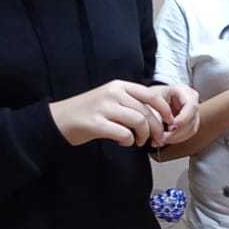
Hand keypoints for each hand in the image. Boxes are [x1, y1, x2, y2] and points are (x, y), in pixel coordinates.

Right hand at [50, 80, 175, 147]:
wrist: (58, 119)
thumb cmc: (87, 112)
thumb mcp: (110, 99)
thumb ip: (130, 103)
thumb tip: (155, 117)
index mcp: (119, 86)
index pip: (151, 95)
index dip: (164, 110)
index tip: (169, 122)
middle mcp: (113, 93)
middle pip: (146, 112)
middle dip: (156, 129)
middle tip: (156, 140)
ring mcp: (104, 107)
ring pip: (138, 122)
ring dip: (142, 136)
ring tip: (137, 142)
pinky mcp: (96, 123)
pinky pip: (123, 133)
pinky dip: (128, 140)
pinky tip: (123, 142)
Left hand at [153, 84, 200, 145]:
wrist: (150, 100)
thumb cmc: (150, 97)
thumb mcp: (150, 101)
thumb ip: (156, 115)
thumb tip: (160, 132)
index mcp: (183, 91)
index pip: (191, 106)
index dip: (183, 118)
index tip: (170, 127)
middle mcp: (191, 101)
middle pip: (192, 119)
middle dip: (177, 131)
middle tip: (163, 137)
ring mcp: (192, 112)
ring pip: (191, 129)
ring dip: (175, 137)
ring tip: (160, 140)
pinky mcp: (190, 122)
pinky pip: (187, 134)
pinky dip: (176, 139)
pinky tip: (164, 139)